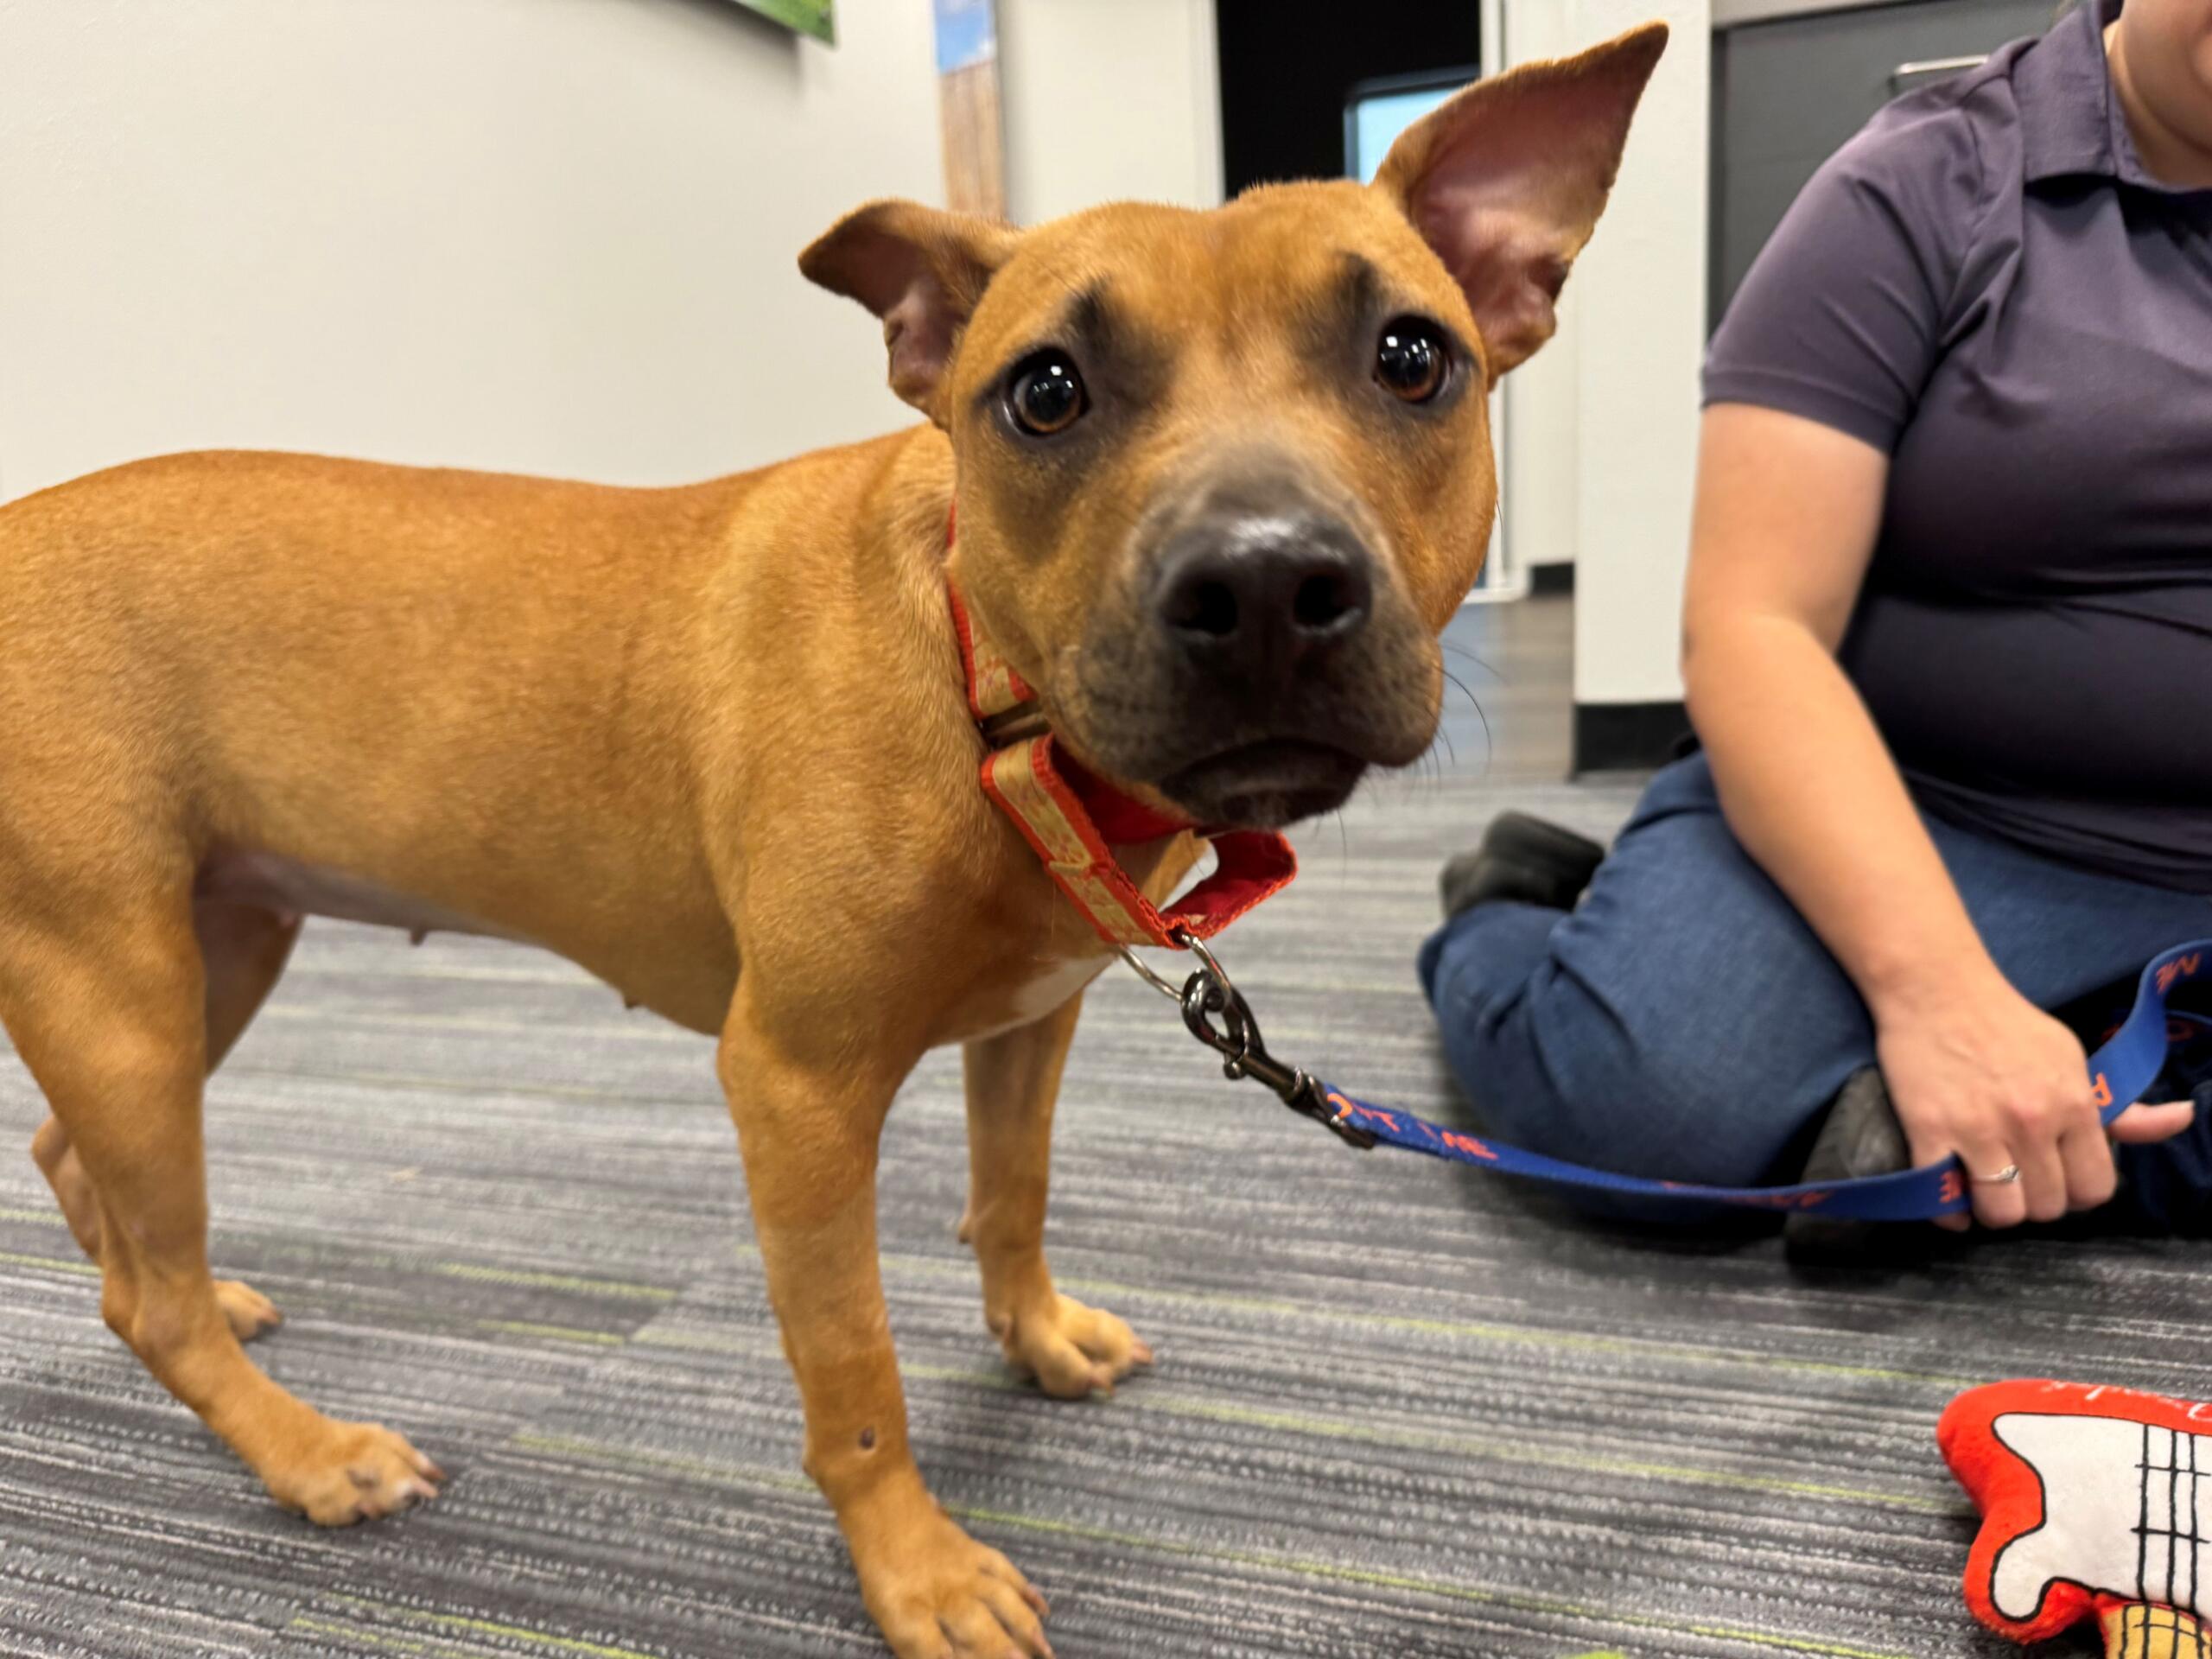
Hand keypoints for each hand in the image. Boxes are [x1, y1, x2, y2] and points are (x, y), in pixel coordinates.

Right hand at [1874, 969, 2194, 1230]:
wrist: (1936, 987)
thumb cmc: (2007, 1023)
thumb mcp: (2072, 1058)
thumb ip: (2119, 1105)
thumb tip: (2182, 1118)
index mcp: (2074, 1104)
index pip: (2095, 1189)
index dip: (2075, 1190)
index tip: (2055, 1175)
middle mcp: (2032, 1121)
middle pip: (2046, 1207)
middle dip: (2032, 1198)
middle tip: (2014, 1174)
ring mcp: (1978, 1128)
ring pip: (2001, 1213)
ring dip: (1991, 1207)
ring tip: (1981, 1184)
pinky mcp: (1929, 1130)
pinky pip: (1943, 1200)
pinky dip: (1946, 1208)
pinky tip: (1948, 1189)